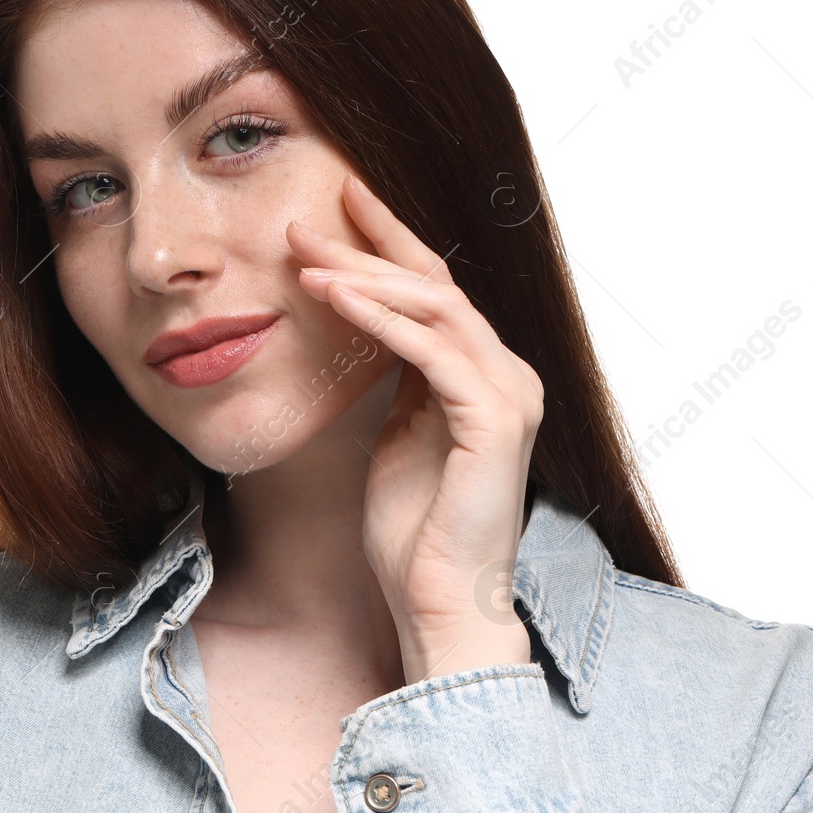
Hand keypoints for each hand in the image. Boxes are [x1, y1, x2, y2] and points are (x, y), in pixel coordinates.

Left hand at [290, 174, 543, 683]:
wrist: (442, 604)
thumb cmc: (416, 534)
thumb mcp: (401, 438)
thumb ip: (402, 387)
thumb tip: (374, 340)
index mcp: (486, 379)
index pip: (435, 293)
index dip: (387, 246)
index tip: (338, 208)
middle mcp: (508, 376)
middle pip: (436, 286)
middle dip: (368, 247)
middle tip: (303, 223)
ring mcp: (508, 395)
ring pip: (435, 307)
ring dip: (364, 277)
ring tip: (306, 257)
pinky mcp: (493, 421)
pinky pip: (430, 351)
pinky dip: (379, 319)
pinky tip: (333, 297)